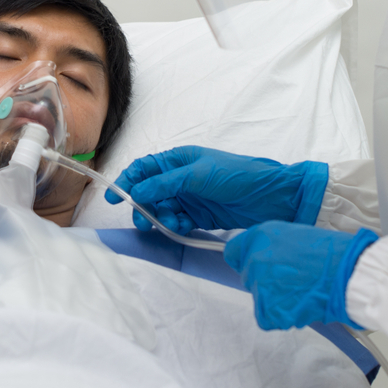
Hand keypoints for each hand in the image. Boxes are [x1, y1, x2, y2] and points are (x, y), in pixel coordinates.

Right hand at [104, 146, 328, 234]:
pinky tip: (180, 228)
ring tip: (168, 224)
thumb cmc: (237, 175)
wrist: (272, 197)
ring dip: (159, 217)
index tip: (115, 197)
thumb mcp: (198, 174)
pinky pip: (177, 221)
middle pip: (149, 191)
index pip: (145, 169)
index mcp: (179, 159)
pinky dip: (174, 225)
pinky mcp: (200, 216)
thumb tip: (137, 190)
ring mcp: (190, 198)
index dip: (128, 181)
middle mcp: (181, 177)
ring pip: (162, 209)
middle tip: (142, 220)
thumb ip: (166, 183)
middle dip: (142, 205)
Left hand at [224, 221, 377, 329]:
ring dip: (276, 299)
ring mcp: (260, 286)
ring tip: (302, 291)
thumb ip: (270, 245)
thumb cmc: (331, 253)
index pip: (233, 252)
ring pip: (259, 298)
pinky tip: (300, 305)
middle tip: (293, 280)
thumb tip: (258, 256)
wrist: (349, 274)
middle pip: (247, 277)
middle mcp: (254, 259)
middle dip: (265, 281)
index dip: (245, 260)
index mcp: (259, 236)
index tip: (256, 266)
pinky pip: (267, 317)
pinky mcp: (268, 310)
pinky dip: (281, 316)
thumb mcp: (294, 235)